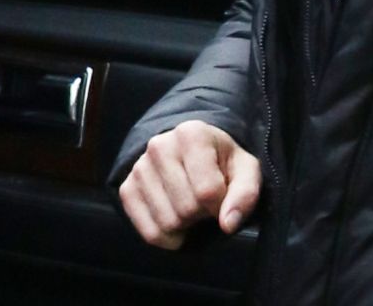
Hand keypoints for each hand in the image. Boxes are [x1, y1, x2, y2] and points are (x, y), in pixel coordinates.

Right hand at [119, 121, 261, 249]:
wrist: (193, 151)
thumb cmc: (222, 161)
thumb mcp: (245, 169)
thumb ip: (245, 194)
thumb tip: (228, 224)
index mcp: (191, 134)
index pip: (207, 190)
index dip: (221, 205)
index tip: (224, 198)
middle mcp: (159, 146)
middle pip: (186, 209)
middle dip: (203, 215)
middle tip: (207, 203)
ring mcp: (139, 167)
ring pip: (167, 223)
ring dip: (186, 227)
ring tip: (192, 207)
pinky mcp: (127, 188)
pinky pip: (148, 233)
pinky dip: (168, 238)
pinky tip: (178, 223)